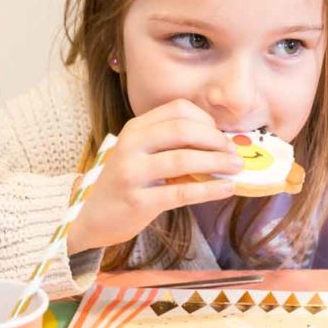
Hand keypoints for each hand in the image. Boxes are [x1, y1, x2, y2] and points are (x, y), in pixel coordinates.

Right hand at [66, 99, 242, 255]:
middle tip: (234, 153)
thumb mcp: (142, 155)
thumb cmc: (127, 184)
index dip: (206, 121)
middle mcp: (131, 145)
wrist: (91, 217)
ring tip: (236, 168)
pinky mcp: (138, 201)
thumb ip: (171, 144)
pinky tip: (227, 189)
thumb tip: (221, 143)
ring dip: (217, 162)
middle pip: (183, 130)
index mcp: (135, 128)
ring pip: (184, 159)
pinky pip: (181, 192)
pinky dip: (209, 189)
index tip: (221, 136)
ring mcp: (132, 172)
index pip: (178, 110)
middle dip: (216, 140)